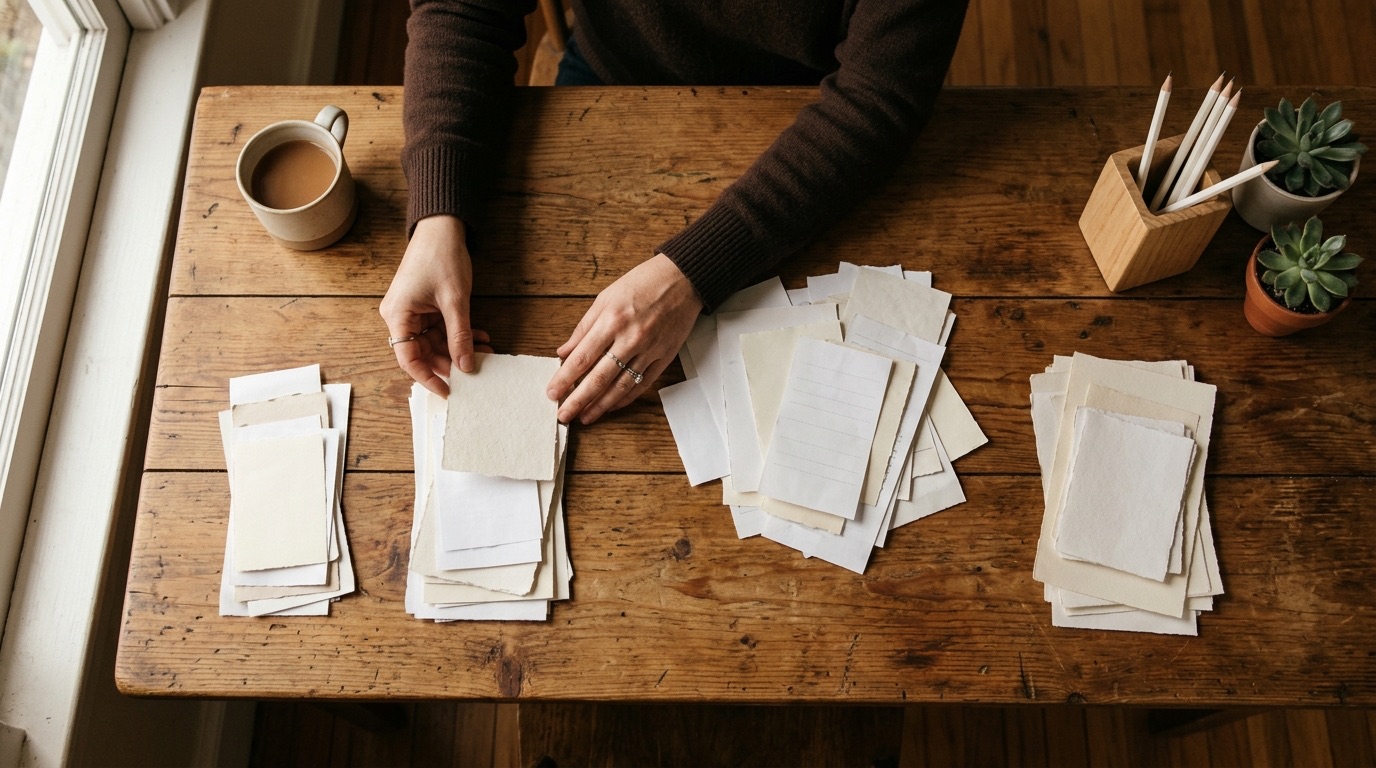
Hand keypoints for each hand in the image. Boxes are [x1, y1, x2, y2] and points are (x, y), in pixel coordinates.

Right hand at [380, 215, 492, 396]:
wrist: (442, 227)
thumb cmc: (441, 257)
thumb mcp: (455, 301)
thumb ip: (459, 336)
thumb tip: (466, 366)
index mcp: (398, 315)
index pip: (408, 359)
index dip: (428, 377)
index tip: (448, 391)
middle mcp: (400, 316)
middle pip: (423, 352)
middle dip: (451, 361)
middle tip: (477, 370)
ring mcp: (413, 311)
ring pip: (435, 342)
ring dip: (460, 347)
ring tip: (485, 351)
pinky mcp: (425, 306)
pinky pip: (441, 329)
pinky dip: (460, 334)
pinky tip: (481, 336)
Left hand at [548, 254, 703, 423]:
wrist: (682, 279)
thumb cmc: (642, 283)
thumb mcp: (605, 298)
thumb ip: (583, 328)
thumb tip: (564, 352)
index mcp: (612, 320)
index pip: (582, 357)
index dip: (565, 379)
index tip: (552, 393)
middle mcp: (630, 338)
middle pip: (599, 378)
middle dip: (578, 400)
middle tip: (563, 415)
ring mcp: (649, 350)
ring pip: (621, 386)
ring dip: (600, 405)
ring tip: (585, 417)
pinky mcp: (665, 357)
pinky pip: (642, 384)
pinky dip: (625, 398)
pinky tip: (611, 406)